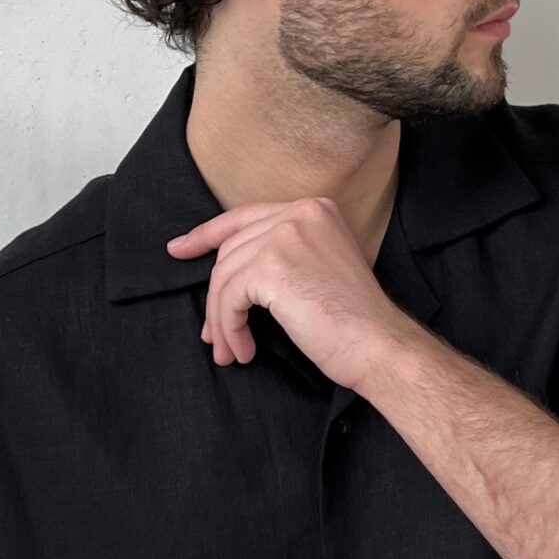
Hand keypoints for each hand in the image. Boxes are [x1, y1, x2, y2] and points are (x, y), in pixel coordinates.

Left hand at [166, 196, 413, 392]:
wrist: (378, 345)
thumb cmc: (353, 321)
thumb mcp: (318, 269)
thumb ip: (280, 256)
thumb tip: (225, 275)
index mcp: (313, 208)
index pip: (245, 217)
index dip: (207, 234)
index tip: (179, 249)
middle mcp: (298, 213)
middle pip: (231, 250)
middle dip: (217, 296)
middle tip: (213, 334)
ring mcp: (284, 237)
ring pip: (225, 277)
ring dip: (222, 320)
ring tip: (230, 350)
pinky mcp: (271, 267)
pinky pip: (229, 299)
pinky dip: (229, 328)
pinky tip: (243, 350)